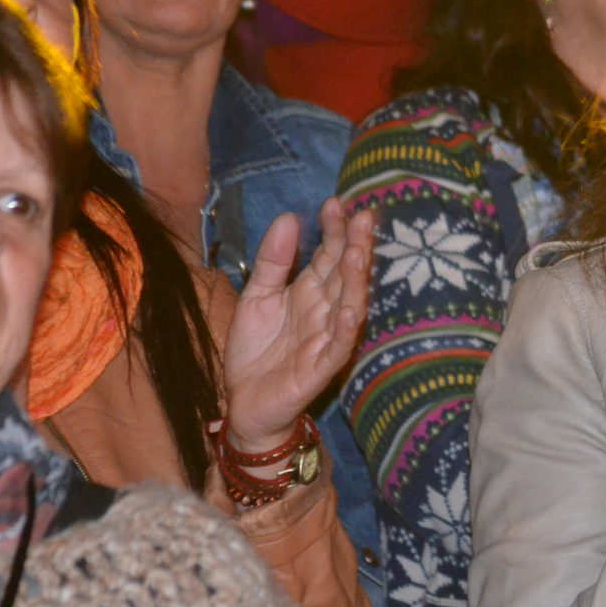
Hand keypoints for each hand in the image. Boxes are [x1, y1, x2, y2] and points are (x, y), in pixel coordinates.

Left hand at [222, 199, 375, 454]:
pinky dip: (347, 328)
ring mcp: (327, 337)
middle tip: (362, 217)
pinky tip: (352, 309)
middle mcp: (325, 310)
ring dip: (357, 281)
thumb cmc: (255, 351)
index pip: (328, 254)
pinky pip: (339, 346)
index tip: (336, 203)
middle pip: (345, 274)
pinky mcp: (321, 367)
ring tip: (359, 254)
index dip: (333, 230)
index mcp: (310, 291)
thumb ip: (272, 261)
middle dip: (355, 246)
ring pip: (349, 304)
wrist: (243, 403)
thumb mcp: (256, 296)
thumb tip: (288, 217)